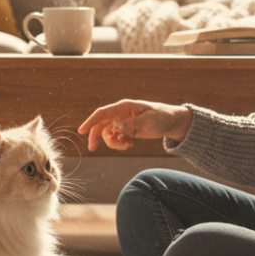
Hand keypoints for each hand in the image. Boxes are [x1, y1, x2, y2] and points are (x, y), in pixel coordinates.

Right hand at [78, 100, 192, 151]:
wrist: (173, 122)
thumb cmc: (162, 117)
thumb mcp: (148, 122)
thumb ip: (131, 125)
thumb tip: (115, 128)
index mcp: (125, 106)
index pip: (103, 113)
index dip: (91, 121)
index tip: (81, 131)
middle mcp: (121, 113)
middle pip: (101, 124)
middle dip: (96, 136)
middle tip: (93, 149)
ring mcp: (123, 121)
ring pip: (108, 134)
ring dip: (114, 143)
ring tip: (128, 146)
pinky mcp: (127, 129)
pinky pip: (116, 138)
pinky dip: (120, 144)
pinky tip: (130, 145)